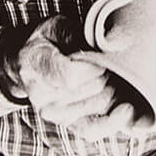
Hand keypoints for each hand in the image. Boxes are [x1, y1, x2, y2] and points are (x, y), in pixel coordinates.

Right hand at [6, 15, 147, 139]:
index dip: (94, 64)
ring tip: (108, 73)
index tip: (101, 53)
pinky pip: (93, 129)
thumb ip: (76, 33)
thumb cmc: (46, 41)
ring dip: (114, 87)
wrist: (28, 65)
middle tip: (106, 60)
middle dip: (108, 71)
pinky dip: (113, 121)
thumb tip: (106, 42)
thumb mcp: (55, 26)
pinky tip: (127, 109)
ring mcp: (54, 112)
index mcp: (36, 65)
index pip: (72, 75)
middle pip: (93, 87)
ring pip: (101, 102)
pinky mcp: (67, 123)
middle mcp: (42, 95)